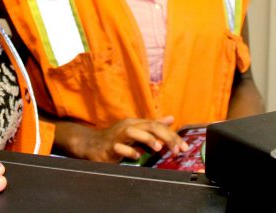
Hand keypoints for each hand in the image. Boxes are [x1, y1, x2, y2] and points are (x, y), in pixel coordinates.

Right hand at [55, 117, 187, 162]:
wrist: (91, 145)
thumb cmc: (116, 138)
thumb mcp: (137, 130)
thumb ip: (153, 125)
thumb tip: (171, 118)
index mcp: (136, 123)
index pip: (157, 126)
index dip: (172, 135)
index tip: (184, 147)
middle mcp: (128, 127)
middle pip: (149, 126)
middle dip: (165, 137)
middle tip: (177, 150)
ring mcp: (117, 136)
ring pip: (132, 132)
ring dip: (146, 139)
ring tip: (158, 148)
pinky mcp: (109, 147)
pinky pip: (118, 148)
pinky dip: (128, 151)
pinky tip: (136, 157)